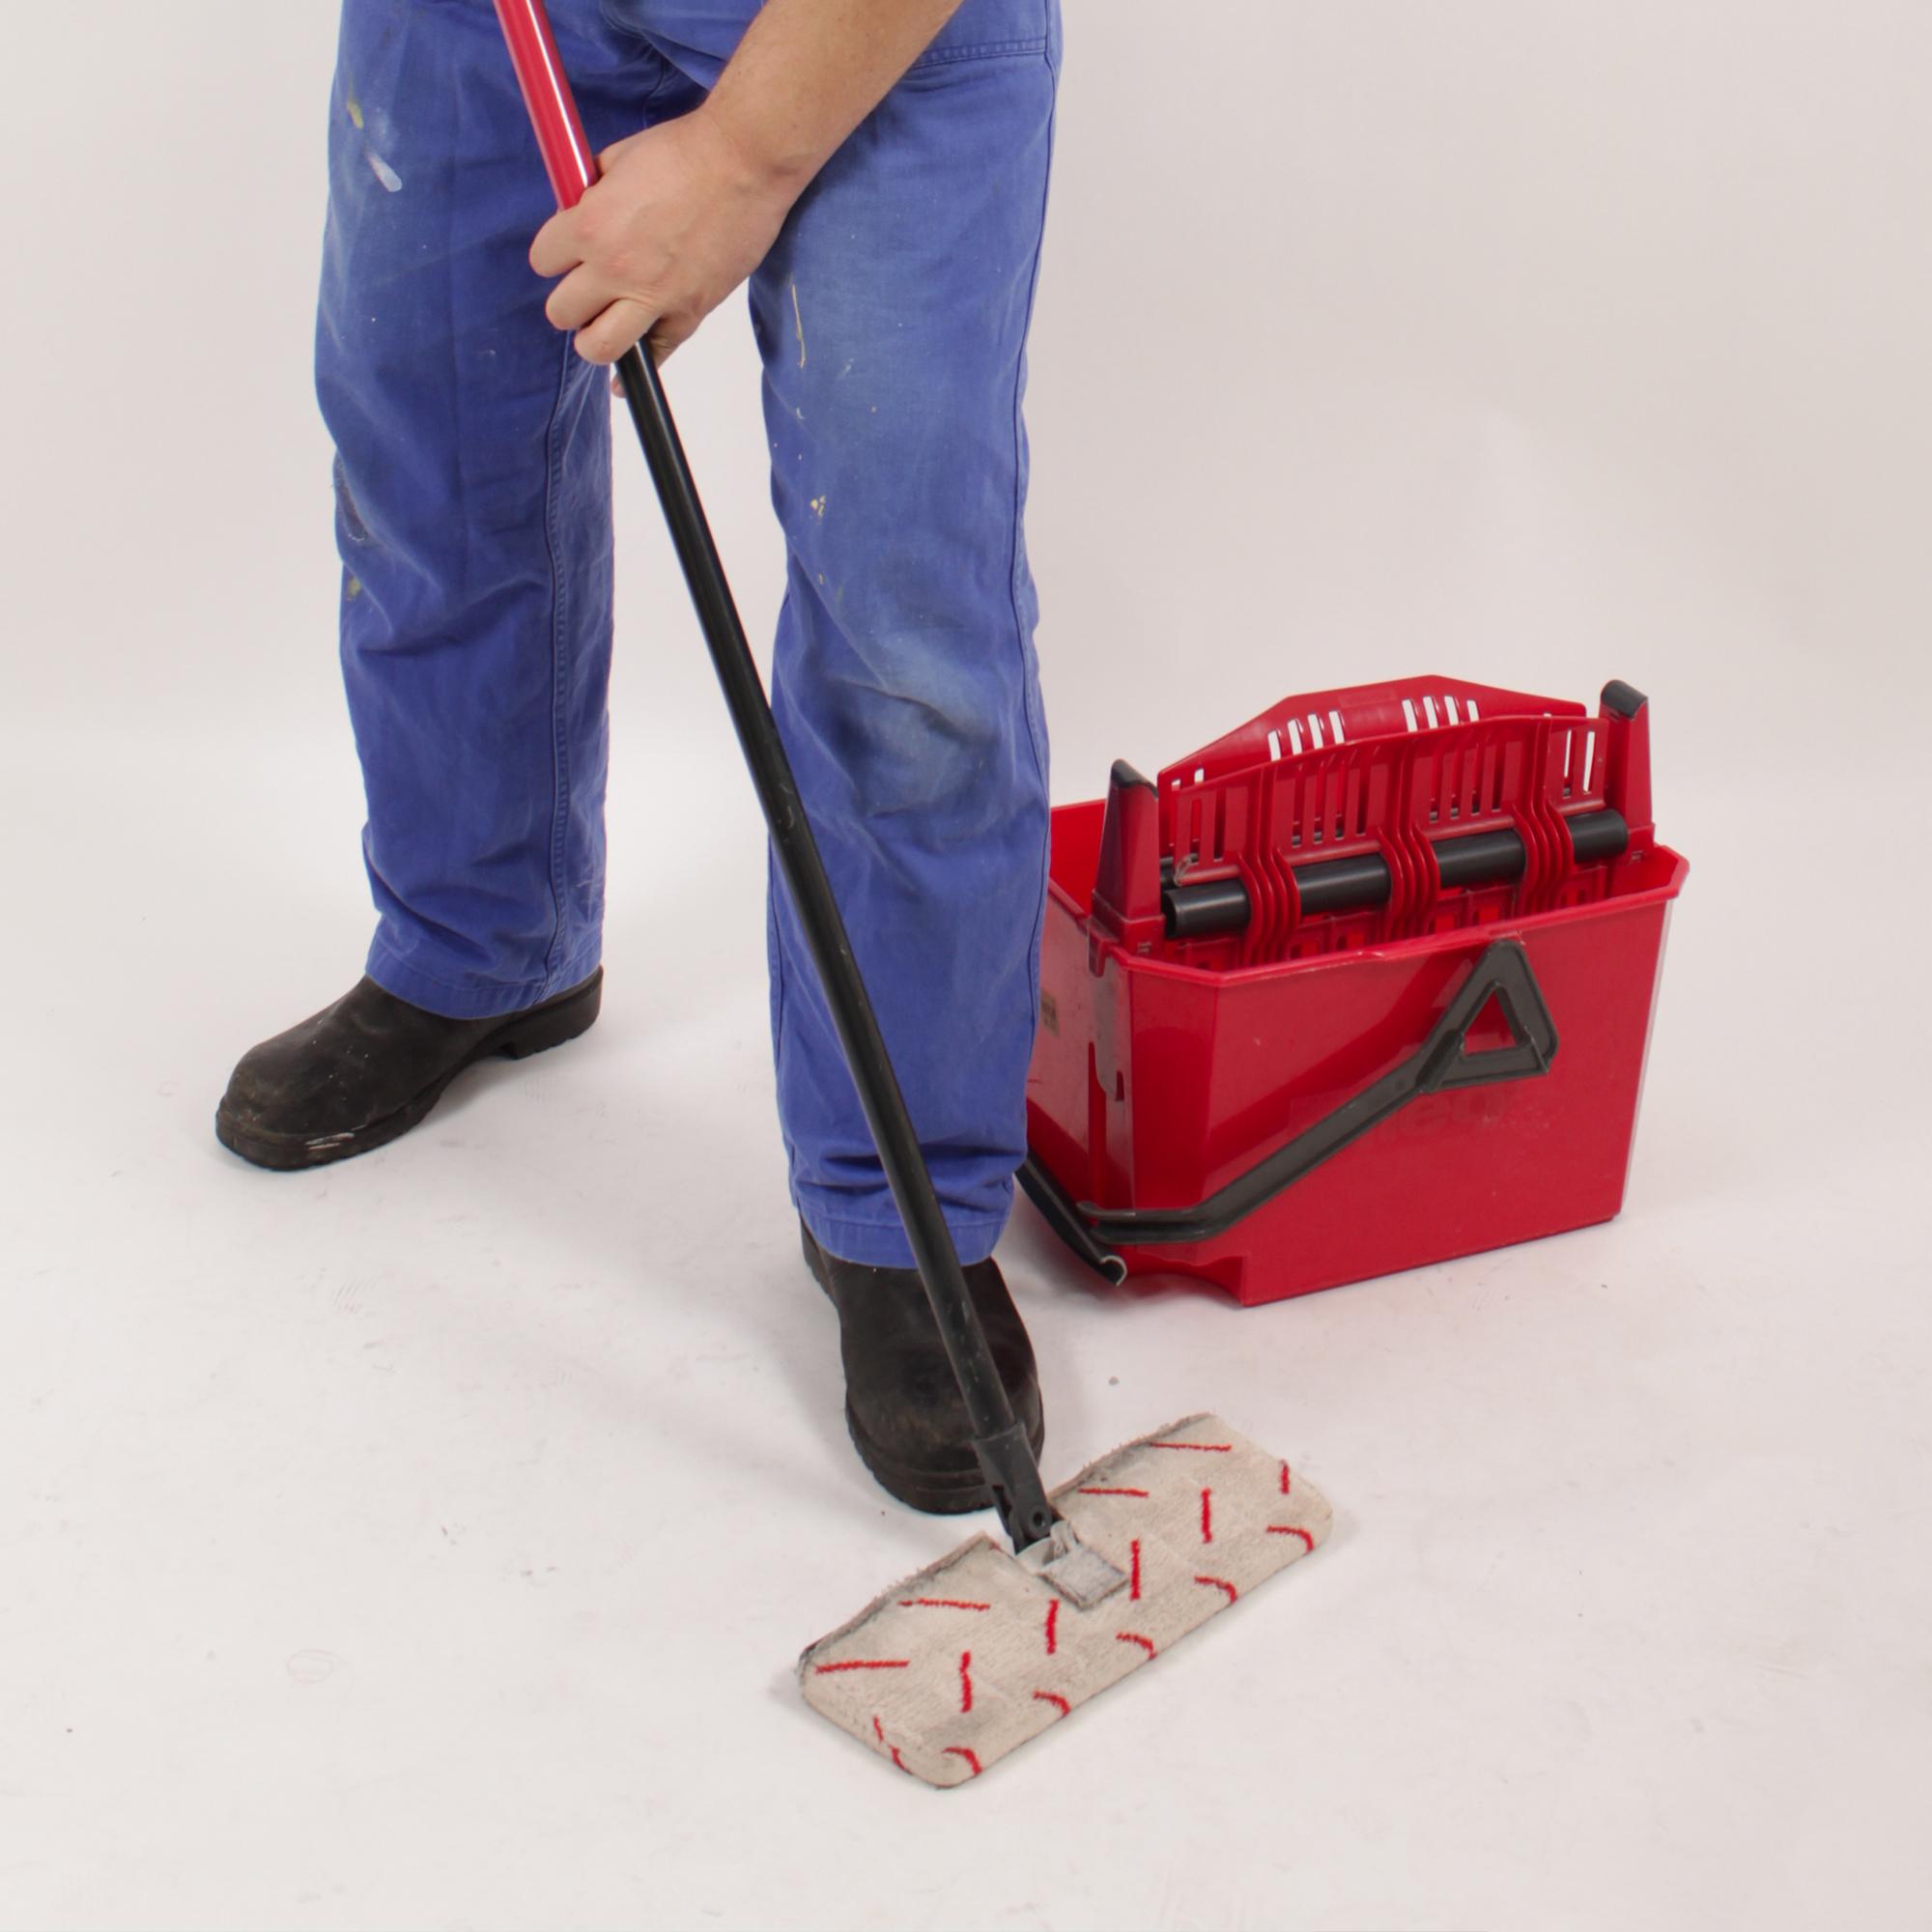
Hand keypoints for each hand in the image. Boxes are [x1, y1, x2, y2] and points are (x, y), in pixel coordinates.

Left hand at [530, 109, 796, 366]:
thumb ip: (593, 192)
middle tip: (588, 291)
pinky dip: (637, 371)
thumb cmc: (685, 151)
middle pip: (561, 312)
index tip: (569, 252)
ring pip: (597, 347)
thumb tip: (582, 208)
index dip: (555, 255)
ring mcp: (653, 297)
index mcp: (589, 225)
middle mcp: (614, 268)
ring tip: (605, 326)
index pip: (542, 261)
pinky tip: (628, 376)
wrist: (745, 162)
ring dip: (595, 340)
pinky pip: (654, 358)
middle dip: (571, 301)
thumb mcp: (620, 157)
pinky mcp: (688, 314)